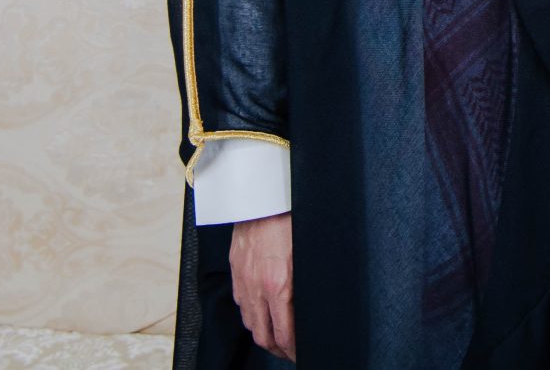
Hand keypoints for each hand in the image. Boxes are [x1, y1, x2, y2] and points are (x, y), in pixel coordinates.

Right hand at [229, 211, 295, 357]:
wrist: (263, 197)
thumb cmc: (291, 219)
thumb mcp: (308, 253)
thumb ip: (306, 283)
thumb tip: (314, 304)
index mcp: (279, 285)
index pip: (284, 333)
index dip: (293, 350)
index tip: (301, 353)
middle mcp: (258, 287)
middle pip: (263, 335)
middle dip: (278, 350)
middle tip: (291, 352)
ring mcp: (243, 280)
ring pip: (249, 322)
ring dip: (263, 334)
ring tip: (277, 337)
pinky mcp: (236, 271)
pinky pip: (241, 303)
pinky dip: (252, 315)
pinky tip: (262, 312)